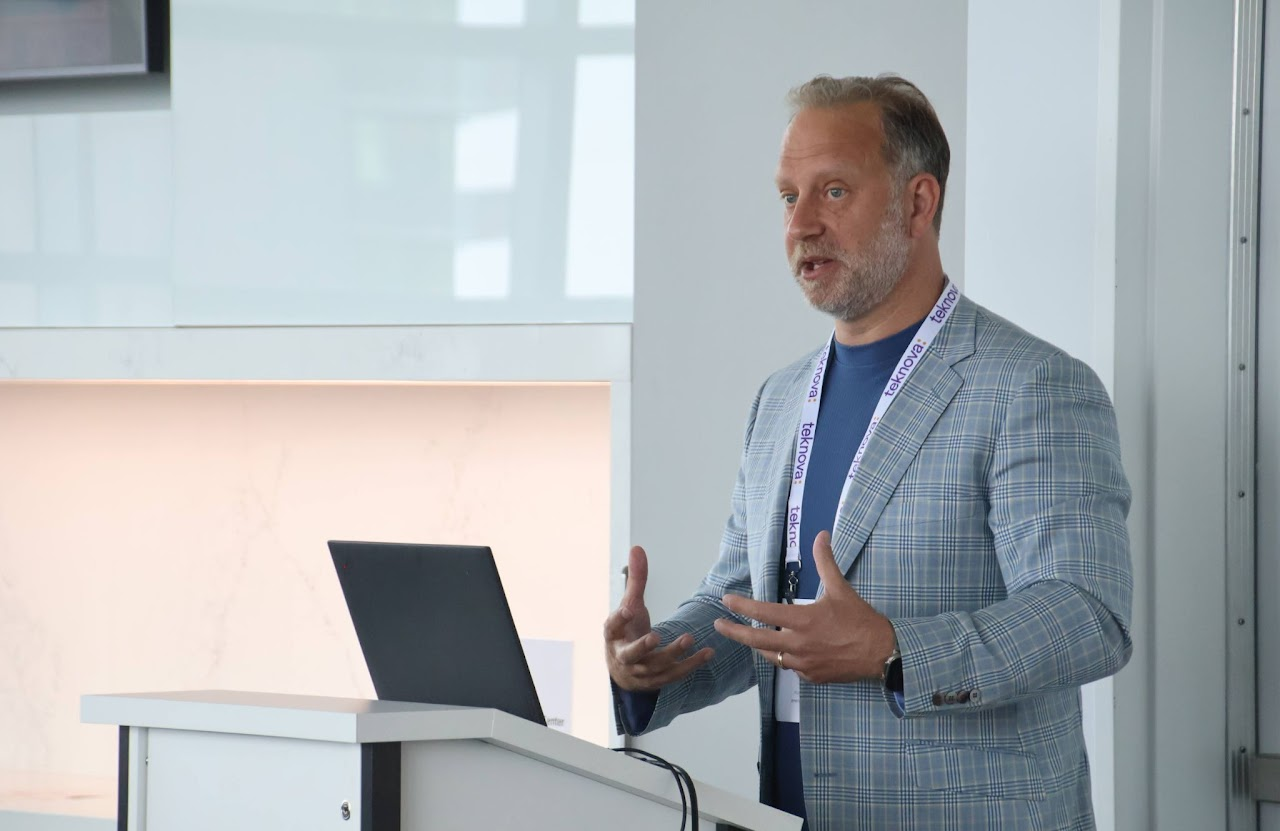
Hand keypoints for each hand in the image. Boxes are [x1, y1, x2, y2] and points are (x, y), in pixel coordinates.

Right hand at [604, 545, 714, 691]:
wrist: (623, 668)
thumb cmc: (627, 631)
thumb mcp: (630, 604)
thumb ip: (636, 579)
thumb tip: (638, 548)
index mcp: (613, 635)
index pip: (612, 626)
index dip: (619, 619)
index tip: (628, 608)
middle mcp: (623, 655)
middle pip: (631, 654)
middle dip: (642, 646)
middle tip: (655, 637)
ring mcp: (639, 671)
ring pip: (655, 666)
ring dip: (672, 654)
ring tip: (689, 638)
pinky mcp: (656, 681)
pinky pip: (674, 674)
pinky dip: (691, 665)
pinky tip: (708, 652)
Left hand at [712, 531, 894, 683]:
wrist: (882, 653)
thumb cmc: (861, 620)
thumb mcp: (841, 588)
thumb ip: (826, 562)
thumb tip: (821, 535)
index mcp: (802, 621)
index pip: (762, 613)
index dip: (741, 606)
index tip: (725, 601)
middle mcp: (798, 645)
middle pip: (756, 640)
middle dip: (734, 632)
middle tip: (718, 626)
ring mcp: (804, 664)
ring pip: (771, 656)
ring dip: (758, 646)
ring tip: (748, 637)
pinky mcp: (812, 677)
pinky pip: (790, 668)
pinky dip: (783, 658)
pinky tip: (784, 652)